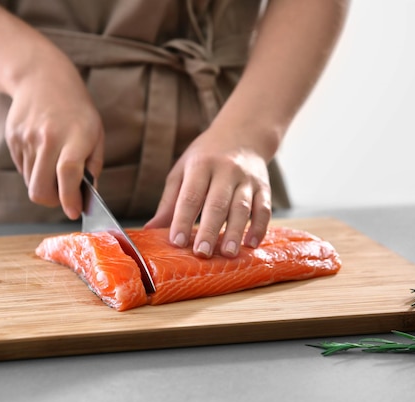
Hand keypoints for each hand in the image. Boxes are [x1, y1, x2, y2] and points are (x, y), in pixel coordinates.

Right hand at [4, 58, 103, 219]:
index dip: (70, 198)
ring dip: (44, 184)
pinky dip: (34, 171)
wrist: (42, 78)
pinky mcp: (12, 139)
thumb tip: (85, 199)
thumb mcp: (95, 133)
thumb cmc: (77, 111)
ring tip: (55, 166)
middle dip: (52, 201)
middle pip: (40, 188)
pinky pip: (22, 169)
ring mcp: (26, 138)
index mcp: (74, 136)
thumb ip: (92, 166)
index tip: (74, 212)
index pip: (68, 173)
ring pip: (30, 182)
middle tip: (64, 197)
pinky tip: (43, 152)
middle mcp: (47, 137)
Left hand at [145, 127, 273, 257]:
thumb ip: (169, 202)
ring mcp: (247, 179)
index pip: (190, 196)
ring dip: (235, 232)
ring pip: (242, 207)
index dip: (183, 220)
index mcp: (201, 165)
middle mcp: (226, 170)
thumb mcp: (183, 171)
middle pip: (217, 203)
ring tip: (228, 254)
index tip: (176, 242)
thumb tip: (150, 230)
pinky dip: (260, 227)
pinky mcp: (263, 187)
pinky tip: (251, 244)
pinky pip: (264, 209)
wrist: (243, 134)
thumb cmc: (206, 157)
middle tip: (202, 253)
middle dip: (210, 230)